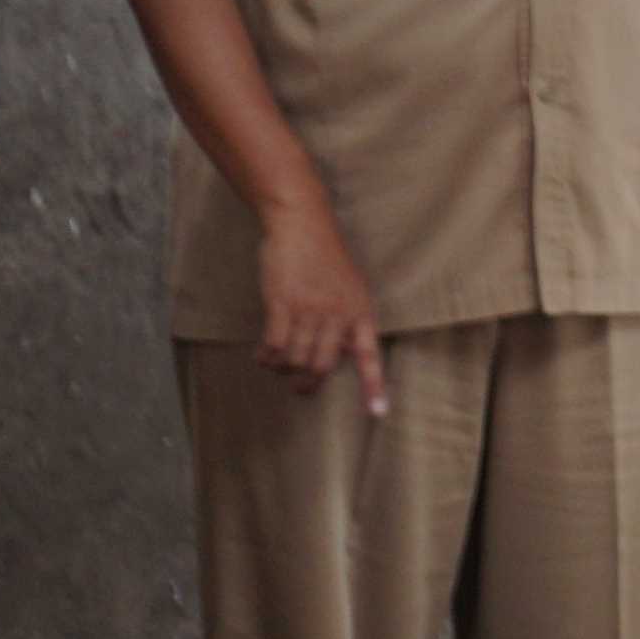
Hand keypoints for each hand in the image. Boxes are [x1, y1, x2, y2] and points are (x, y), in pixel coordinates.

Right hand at [258, 199, 389, 413]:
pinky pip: (274, 345)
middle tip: (300, 388)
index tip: (377, 414)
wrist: (303, 225)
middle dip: (308, 384)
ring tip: (277, 365)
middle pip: (323, 367)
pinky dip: (266, 358)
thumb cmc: (326, 256)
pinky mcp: (283, 304)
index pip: (369, 356)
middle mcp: (338, 315)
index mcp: (360, 312)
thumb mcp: (351, 287)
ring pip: (295, 359)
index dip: (374, 387)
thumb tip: (341, 352)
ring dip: (283, 369)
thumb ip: (348, 319)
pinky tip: (262, 356)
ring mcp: (310, 310)